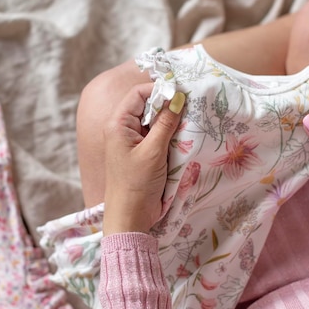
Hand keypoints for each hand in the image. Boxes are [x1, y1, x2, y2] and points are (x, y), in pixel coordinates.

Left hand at [102, 83, 184, 235]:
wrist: (130, 218)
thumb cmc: (136, 184)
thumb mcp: (154, 151)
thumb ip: (166, 123)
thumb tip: (178, 97)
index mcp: (118, 124)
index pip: (138, 94)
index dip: (159, 90)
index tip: (181, 93)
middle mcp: (123, 129)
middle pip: (147, 106)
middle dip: (168, 105)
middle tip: (190, 107)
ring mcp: (133, 142)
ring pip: (154, 121)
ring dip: (170, 122)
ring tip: (189, 121)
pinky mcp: (143, 154)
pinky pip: (157, 136)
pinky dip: (170, 135)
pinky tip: (184, 137)